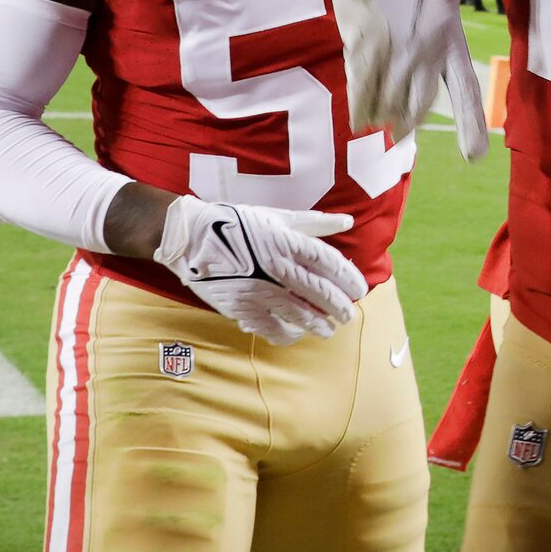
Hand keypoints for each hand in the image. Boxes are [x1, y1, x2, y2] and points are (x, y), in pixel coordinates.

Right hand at [158, 197, 368, 345]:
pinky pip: (272, 328)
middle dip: (339, 307)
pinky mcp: (242, 307)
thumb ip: (314, 222)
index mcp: (286, 240)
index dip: (349, 278)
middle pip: (320, 292)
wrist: (191, 238)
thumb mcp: (276, 216)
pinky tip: (297, 334)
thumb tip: (347, 220)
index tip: (359, 290)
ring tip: (329, 330)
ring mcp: (259, 289)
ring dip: (319, 325)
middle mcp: (277, 266)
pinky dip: (289, 334)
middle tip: (348, 315)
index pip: (329, 262)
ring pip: (300, 314)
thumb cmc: (237, 222)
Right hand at [328, 0, 487, 158]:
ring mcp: (392, 44)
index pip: (463, 90)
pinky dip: (362, 104)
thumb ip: (437, 28)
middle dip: (408, 121)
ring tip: (381, 126)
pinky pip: (362, 83)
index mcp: (450, 34)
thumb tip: (429, 52)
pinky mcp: (362, 38)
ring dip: (384, 116)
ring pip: (388, 99)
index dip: (469, 124)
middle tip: (402, 133)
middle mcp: (424, 46)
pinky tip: (361, 121)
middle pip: (416, 103)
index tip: (475, 155)